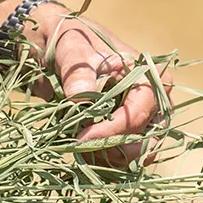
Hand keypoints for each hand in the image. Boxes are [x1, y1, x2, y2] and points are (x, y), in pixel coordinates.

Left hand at [31, 5, 170, 167]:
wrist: (52, 49)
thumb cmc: (68, 42)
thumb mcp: (70, 48)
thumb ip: (77, 71)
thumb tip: (81, 97)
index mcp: (145, 74)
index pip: (141, 112)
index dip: (114, 130)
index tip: (82, 137)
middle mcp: (149, 100)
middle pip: (150, 138)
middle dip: (117, 149)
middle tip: (82, 146)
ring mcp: (138, 118)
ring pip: (138, 153)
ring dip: (110, 158)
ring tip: (79, 146)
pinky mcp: (122, 132)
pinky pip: (123, 157)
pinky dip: (104, 161)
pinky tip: (82, 152)